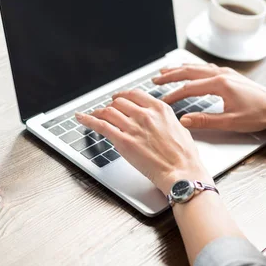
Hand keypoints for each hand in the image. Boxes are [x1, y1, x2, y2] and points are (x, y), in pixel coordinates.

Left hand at [75, 90, 212, 193]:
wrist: (182, 171)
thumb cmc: (184, 156)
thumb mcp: (179, 128)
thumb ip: (164, 120)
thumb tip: (157, 120)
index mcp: (160, 109)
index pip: (134, 94)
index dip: (123, 96)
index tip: (118, 98)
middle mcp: (145, 114)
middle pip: (119, 102)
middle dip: (112, 105)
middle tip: (107, 109)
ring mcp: (133, 127)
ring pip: (108, 111)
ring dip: (99, 112)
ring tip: (94, 114)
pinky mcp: (123, 142)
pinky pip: (101, 125)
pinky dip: (88, 120)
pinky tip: (81, 118)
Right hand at [154, 63, 265, 132]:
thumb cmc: (259, 115)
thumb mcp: (231, 122)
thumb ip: (205, 121)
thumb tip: (184, 120)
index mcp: (220, 84)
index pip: (188, 88)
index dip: (172, 95)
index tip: (162, 101)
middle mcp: (222, 74)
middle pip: (189, 72)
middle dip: (170, 75)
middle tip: (155, 79)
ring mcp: (226, 72)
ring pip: (197, 67)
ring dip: (180, 69)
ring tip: (166, 71)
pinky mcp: (230, 75)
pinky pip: (206, 68)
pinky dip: (193, 68)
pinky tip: (189, 70)